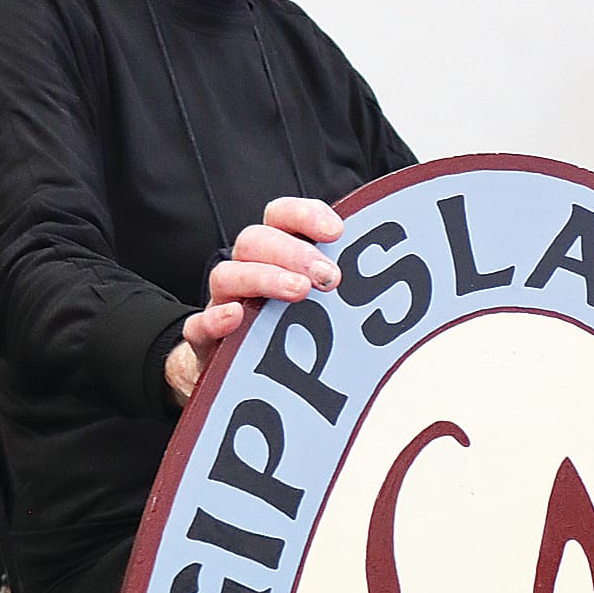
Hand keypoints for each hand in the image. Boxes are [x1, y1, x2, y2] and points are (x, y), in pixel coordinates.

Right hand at [166, 195, 342, 407]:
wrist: (238, 377)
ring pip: (227, 275)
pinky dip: (216, 318)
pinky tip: (237, 317)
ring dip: (264, 278)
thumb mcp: (320, 306)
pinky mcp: (205, 341)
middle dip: (294, 252)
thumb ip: (343, 286)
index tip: (337, 230)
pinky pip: (199, 324)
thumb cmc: (289, 331)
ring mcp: (222, 303)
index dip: (305, 215)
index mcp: (273, 254)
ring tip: (299, 291)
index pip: (281, 216)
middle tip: (329, 276)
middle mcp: (245, 271)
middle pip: (255, 240)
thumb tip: (394, 284)